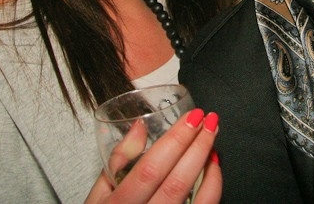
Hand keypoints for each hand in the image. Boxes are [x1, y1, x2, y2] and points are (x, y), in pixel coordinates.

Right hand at [84, 109, 221, 203]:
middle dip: (198, 146)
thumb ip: (118, 159)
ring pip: (198, 198)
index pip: (150, 169)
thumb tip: (140, 126)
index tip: (192, 117)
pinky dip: (214, 186)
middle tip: (209, 121)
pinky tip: (214, 167)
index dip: (175, 141)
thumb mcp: (100, 193)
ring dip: (208, 164)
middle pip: (177, 182)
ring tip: (212, 139)